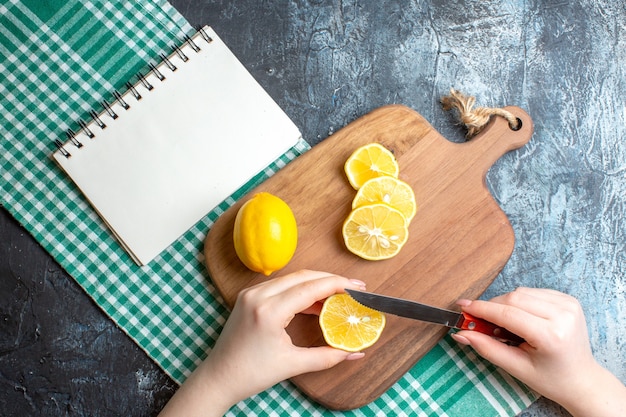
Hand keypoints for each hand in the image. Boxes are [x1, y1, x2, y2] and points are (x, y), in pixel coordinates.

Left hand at [159, 270, 366, 416]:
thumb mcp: (293, 365)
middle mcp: (258, 295)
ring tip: (337, 297)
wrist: (218, 377)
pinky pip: (280, 286)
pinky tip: (314, 303)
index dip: (338, 284)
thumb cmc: (251, 374)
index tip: (358, 287)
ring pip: (291, 278)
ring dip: (315, 284)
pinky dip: (299, 290)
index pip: (311, 287)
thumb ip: (328, 356)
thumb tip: (356, 353)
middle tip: (353, 289)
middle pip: (303, 276)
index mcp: (269, 310)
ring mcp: (251, 293)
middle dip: (330, 280)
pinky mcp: (248, 296)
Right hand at [451, 287, 625, 416]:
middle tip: (479, 321)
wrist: (582, 380)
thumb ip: (487, 348)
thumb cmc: (551, 379)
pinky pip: (533, 292)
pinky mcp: (569, 299)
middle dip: (492, 307)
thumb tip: (462, 334)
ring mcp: (568, 305)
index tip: (463, 307)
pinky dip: (520, 301)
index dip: (481, 309)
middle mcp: (563, 315)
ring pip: (521, 291)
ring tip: (506, 325)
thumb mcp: (517, 368)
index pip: (508, 314)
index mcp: (552, 335)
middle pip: (513, 297)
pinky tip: (522, 318)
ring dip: (506, 304)